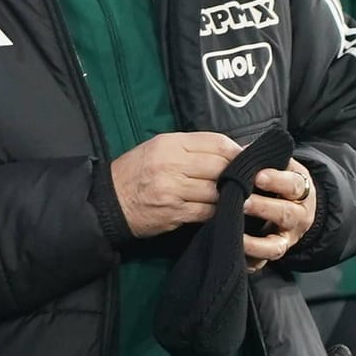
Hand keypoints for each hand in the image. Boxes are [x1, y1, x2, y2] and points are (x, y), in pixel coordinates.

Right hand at [110, 132, 241, 237]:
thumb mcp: (158, 149)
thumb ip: (192, 149)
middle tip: (244, 179)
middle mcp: (171, 164)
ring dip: (230, 194)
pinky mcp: (175, 212)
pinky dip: (218, 210)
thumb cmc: (136, 172)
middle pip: (221, 166)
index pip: (216, 143)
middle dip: (236, 173)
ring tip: (233, 194)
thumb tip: (233, 151)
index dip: (237, 151)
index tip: (246, 158)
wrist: (109, 201)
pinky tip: (219, 208)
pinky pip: (208, 211)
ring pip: (218, 190)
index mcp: (168, 144)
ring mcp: (173, 189)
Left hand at [243, 159, 315, 271]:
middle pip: (286, 214)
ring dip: (257, 243)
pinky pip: (263, 263)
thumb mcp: (279, 167)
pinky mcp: (273, 253)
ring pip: (277, 245)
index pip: (293, 185)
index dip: (277, 180)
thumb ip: (261, 160)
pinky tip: (234, 253)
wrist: (297, 208)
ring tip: (237, 235)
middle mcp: (298, 216)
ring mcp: (286, 238)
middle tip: (242, 202)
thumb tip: (240, 151)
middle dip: (264, 208)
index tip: (257, 176)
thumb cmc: (278, 182)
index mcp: (300, 191)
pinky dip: (250, 261)